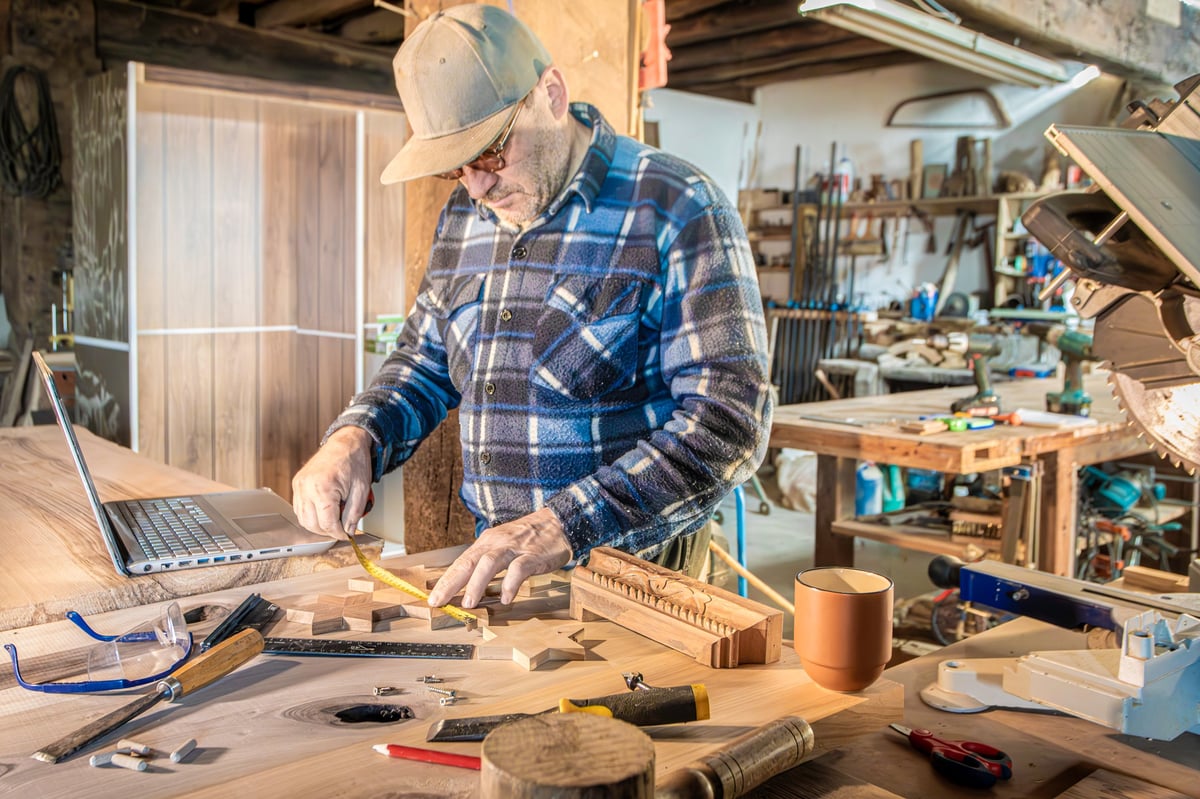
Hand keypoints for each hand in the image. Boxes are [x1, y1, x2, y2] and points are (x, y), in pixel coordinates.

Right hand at [291, 426, 373, 537]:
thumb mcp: (361, 490)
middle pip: (312, 524)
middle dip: (328, 531)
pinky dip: (310, 514)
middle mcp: (306, 487)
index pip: (327, 523)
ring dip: (318, 524)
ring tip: (334, 517)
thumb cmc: (354, 461)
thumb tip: (348, 531)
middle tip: (342, 528)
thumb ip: (354, 514)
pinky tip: (324, 510)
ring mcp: (299, 485)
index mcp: (323, 488)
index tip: (346, 535)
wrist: (346, 443)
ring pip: (302, 519)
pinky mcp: (297, 483)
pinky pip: (299, 508)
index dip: (338, 533)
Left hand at [427, 507, 571, 607]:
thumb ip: (486, 561)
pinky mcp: (533, 555)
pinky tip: (505, 599)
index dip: (446, 580)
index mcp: (487, 542)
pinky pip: (518, 570)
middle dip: (451, 582)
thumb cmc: (528, 538)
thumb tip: (467, 584)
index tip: (433, 598)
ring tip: (469, 603)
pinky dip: (510, 584)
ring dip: (477, 584)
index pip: (461, 562)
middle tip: (439, 601)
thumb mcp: (503, 545)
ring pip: (489, 563)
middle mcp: (496, 543)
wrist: (558, 522)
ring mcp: (514, 548)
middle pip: (468, 562)